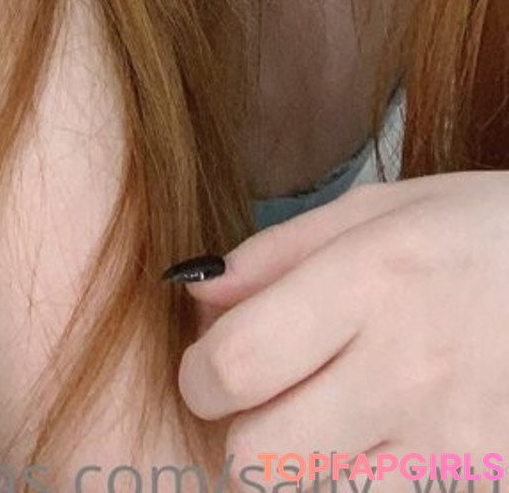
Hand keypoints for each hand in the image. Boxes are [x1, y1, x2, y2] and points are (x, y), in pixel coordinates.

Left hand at [175, 173, 508, 490]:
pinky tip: (380, 449)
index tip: (216, 368)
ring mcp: (450, 443)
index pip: (233, 365)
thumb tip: (194, 291)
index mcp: (372, 279)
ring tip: (328, 430)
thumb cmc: (491, 237)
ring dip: (304, 473)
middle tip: (267, 408)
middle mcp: (406, 367)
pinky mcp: (480, 484)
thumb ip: (282, 252)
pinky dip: (362, 486)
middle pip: (258, 457)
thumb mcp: (391, 208)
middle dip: (244, 436)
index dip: (201, 377)